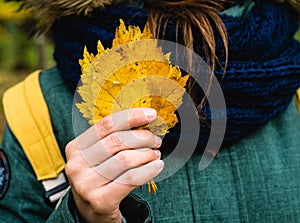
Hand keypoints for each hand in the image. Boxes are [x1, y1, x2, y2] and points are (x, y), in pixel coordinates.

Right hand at [65, 108, 163, 222]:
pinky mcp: (100, 200)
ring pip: (126, 159)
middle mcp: (77, 164)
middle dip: (143, 137)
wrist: (91, 210)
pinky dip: (149, 170)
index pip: (107, 124)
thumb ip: (114, 138)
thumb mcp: (99, 155)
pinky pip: (131, 178)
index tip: (151, 114)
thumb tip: (145, 120)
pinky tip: (158, 166)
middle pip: (118, 140)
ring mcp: (86, 183)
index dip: (131, 116)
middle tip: (156, 140)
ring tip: (156, 154)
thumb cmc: (100, 176)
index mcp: (76, 147)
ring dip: (148, 154)